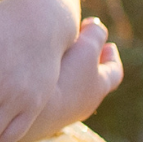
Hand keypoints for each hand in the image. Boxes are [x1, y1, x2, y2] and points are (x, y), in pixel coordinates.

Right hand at [18, 17, 122, 141]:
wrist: (29, 111)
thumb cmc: (64, 77)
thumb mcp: (86, 48)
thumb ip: (96, 34)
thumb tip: (97, 26)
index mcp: (98, 90)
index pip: (113, 73)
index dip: (112, 58)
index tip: (109, 46)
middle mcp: (82, 105)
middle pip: (92, 82)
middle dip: (88, 62)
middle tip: (81, 45)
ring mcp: (59, 112)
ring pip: (68, 88)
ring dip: (66, 71)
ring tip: (55, 53)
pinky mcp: (37, 114)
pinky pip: (48, 94)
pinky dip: (48, 81)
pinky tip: (35, 68)